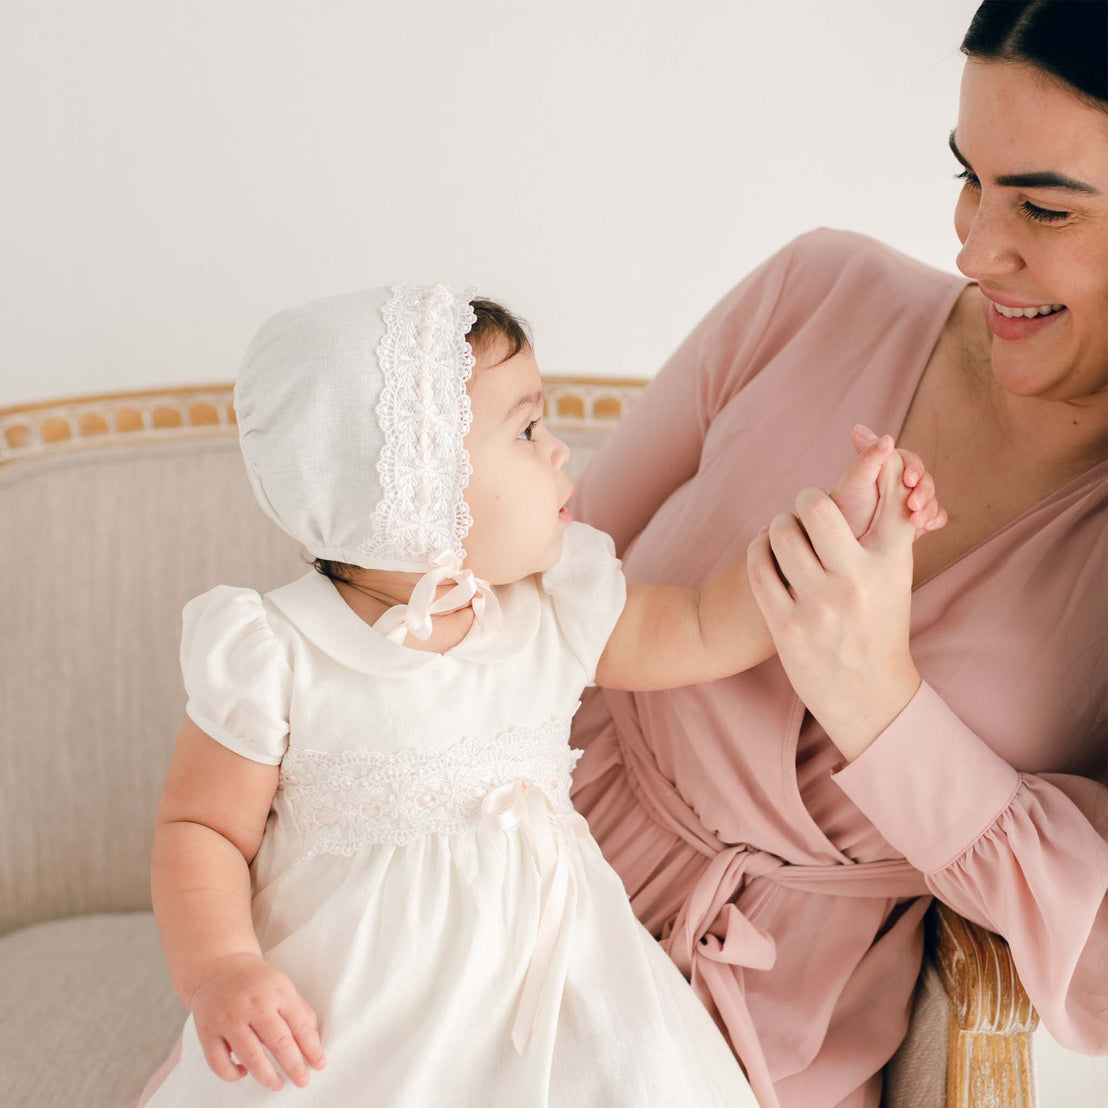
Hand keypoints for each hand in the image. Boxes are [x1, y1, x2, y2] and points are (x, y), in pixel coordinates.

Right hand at [188, 952, 326, 1091]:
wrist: (218, 967)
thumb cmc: (256, 981)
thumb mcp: (283, 986)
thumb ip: (299, 1011)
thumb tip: (314, 1041)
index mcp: (277, 992)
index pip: (299, 1024)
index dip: (311, 1048)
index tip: (319, 1064)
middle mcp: (253, 1005)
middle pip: (278, 1041)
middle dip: (294, 1065)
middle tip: (302, 1081)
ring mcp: (229, 1019)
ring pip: (250, 1055)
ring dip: (266, 1075)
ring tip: (278, 1084)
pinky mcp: (208, 1031)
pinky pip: (219, 1062)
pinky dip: (232, 1074)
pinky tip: (243, 1072)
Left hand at [747, 449, 921, 759]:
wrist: (869, 697)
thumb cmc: (880, 623)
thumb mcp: (896, 574)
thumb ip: (890, 523)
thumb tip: (884, 455)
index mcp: (893, 563)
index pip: (890, 493)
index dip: (877, 457)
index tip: (869, 439)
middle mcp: (859, 581)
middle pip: (820, 505)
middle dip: (807, 497)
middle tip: (806, 507)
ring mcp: (821, 605)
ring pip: (781, 531)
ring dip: (778, 525)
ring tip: (784, 534)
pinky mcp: (787, 626)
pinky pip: (758, 566)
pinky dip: (758, 550)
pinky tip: (765, 553)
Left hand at [830, 424, 947, 540]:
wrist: (843, 533)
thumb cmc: (847, 502)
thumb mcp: (857, 478)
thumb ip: (869, 456)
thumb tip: (886, 437)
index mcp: (892, 466)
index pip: (912, 462)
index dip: (914, 469)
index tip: (907, 480)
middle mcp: (905, 482)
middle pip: (926, 481)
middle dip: (923, 492)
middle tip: (913, 504)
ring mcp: (913, 501)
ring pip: (932, 499)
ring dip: (929, 508)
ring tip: (917, 521)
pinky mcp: (917, 521)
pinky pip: (934, 517)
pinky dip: (934, 519)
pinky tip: (926, 526)